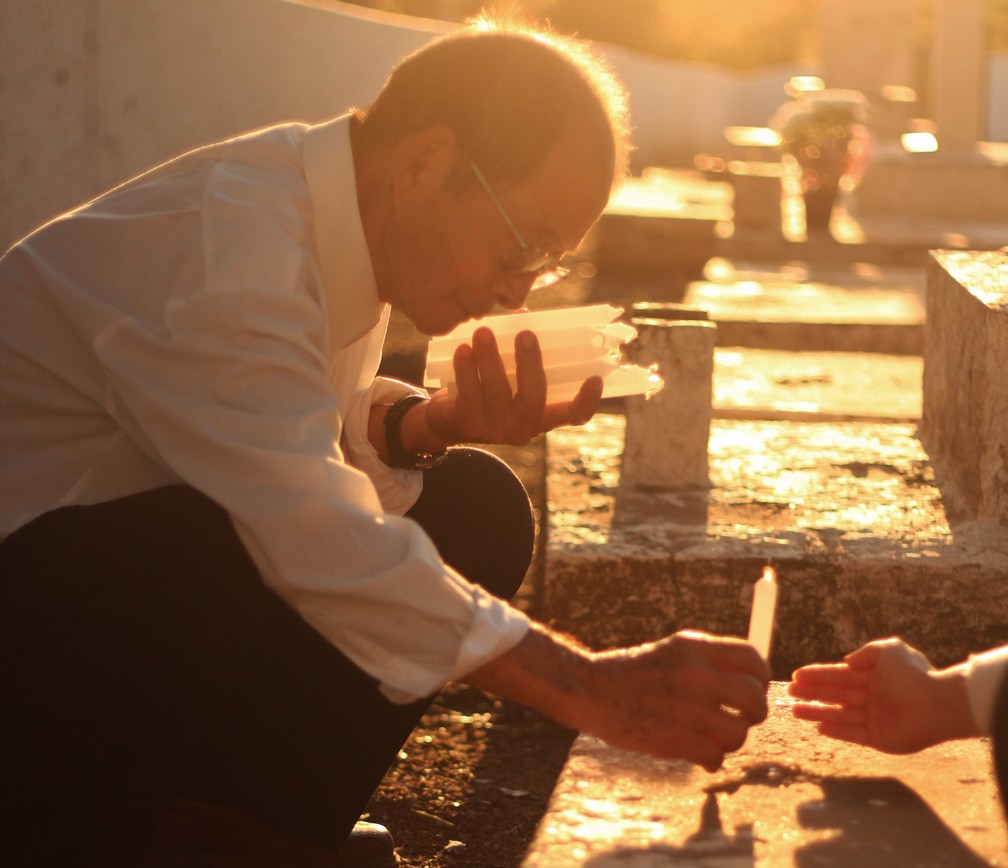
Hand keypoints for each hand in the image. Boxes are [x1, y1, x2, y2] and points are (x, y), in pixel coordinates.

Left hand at [422, 327, 601, 447]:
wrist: (444, 421)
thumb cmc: (485, 391)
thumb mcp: (509, 379)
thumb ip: (520, 354)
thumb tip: (523, 312)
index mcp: (540, 417)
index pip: (571, 416)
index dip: (586, 401)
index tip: (595, 379)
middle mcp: (521, 427)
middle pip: (533, 398)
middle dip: (530, 364)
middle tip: (525, 333)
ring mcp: (493, 429)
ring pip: (496, 392)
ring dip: (491, 358)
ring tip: (483, 332)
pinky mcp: (466, 424)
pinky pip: (469, 394)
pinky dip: (466, 369)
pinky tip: (463, 349)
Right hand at [584, 631, 769, 770]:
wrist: (590, 690)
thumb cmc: (633, 672)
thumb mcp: (672, 651)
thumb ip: (709, 661)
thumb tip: (752, 680)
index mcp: (693, 647)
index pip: (751, 658)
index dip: (761, 676)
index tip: (754, 687)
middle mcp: (693, 675)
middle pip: (754, 697)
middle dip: (754, 712)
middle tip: (741, 717)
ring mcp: (684, 709)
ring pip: (738, 733)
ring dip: (730, 739)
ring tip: (712, 736)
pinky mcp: (674, 740)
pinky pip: (715, 756)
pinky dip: (710, 758)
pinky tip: (696, 751)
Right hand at [788, 638, 977, 753]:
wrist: (938, 704)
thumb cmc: (914, 675)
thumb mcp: (889, 650)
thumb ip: (866, 653)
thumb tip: (847, 662)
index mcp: (874, 677)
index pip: (839, 675)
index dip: (817, 675)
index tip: (796, 675)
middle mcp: (872, 697)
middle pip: (835, 695)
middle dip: (812, 693)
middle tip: (788, 692)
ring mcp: (875, 719)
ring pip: (839, 715)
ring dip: (817, 712)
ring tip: (795, 710)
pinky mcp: (880, 739)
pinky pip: (852, 734)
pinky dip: (836, 731)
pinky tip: (818, 727)